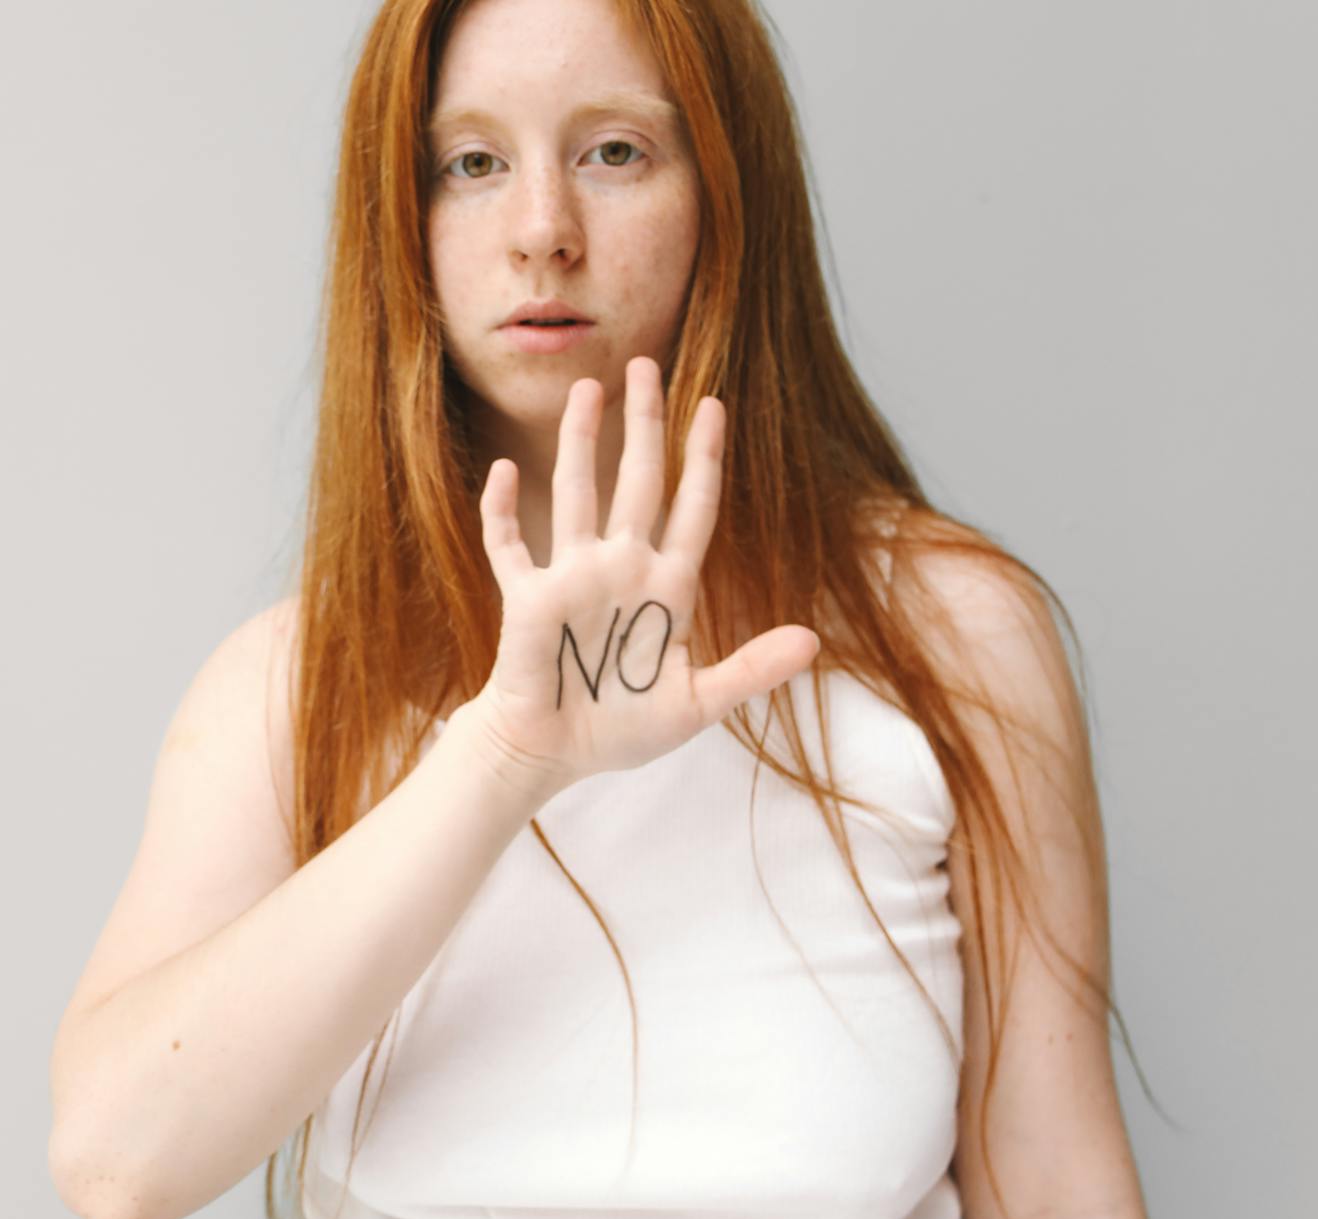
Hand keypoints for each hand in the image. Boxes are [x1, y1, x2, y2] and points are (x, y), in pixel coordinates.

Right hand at [463, 356, 819, 794]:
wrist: (553, 754)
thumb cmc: (620, 730)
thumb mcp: (697, 704)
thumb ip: (751, 670)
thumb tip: (814, 642)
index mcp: (666, 587)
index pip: (692, 507)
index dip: (703, 458)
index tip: (713, 407)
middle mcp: (621, 568)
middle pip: (637, 480)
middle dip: (644, 424)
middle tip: (648, 365)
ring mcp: (571, 577)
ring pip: (577, 492)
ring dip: (579, 441)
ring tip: (589, 388)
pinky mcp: (527, 597)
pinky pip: (510, 545)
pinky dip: (503, 510)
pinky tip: (506, 471)